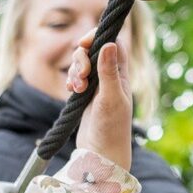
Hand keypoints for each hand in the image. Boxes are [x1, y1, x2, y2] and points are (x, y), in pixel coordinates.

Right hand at [64, 36, 131, 173]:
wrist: (102, 155)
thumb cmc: (112, 129)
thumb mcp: (111, 98)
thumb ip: (109, 71)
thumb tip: (109, 43)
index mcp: (121, 74)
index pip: (113, 42)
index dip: (97, 37)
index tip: (84, 43)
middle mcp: (111, 77)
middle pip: (93, 51)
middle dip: (81, 58)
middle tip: (81, 76)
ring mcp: (98, 86)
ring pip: (82, 64)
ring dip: (74, 71)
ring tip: (76, 90)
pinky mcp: (87, 96)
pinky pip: (76, 78)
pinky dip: (71, 80)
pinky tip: (71, 91)